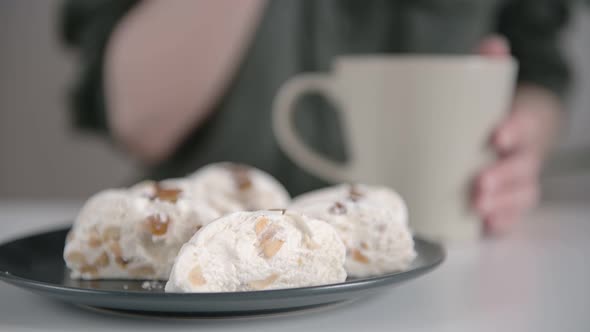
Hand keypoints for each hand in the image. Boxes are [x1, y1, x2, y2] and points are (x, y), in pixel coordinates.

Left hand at [472, 36, 562, 234]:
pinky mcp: (509, 199)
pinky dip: (503, 222)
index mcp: (524, 124)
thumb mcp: (496, 87)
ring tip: (479, 206)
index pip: (526, 124)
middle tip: (480, 182)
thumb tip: (491, 45)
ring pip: (521, 195)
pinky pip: (513, 216)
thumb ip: (492, 64)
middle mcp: (525, 154)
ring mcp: (520, 180)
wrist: (518, 132)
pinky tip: (486, 226)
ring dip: (502, 203)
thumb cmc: (499, 113)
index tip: (498, 135)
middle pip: (523, 167)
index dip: (515, 129)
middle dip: (503, 176)